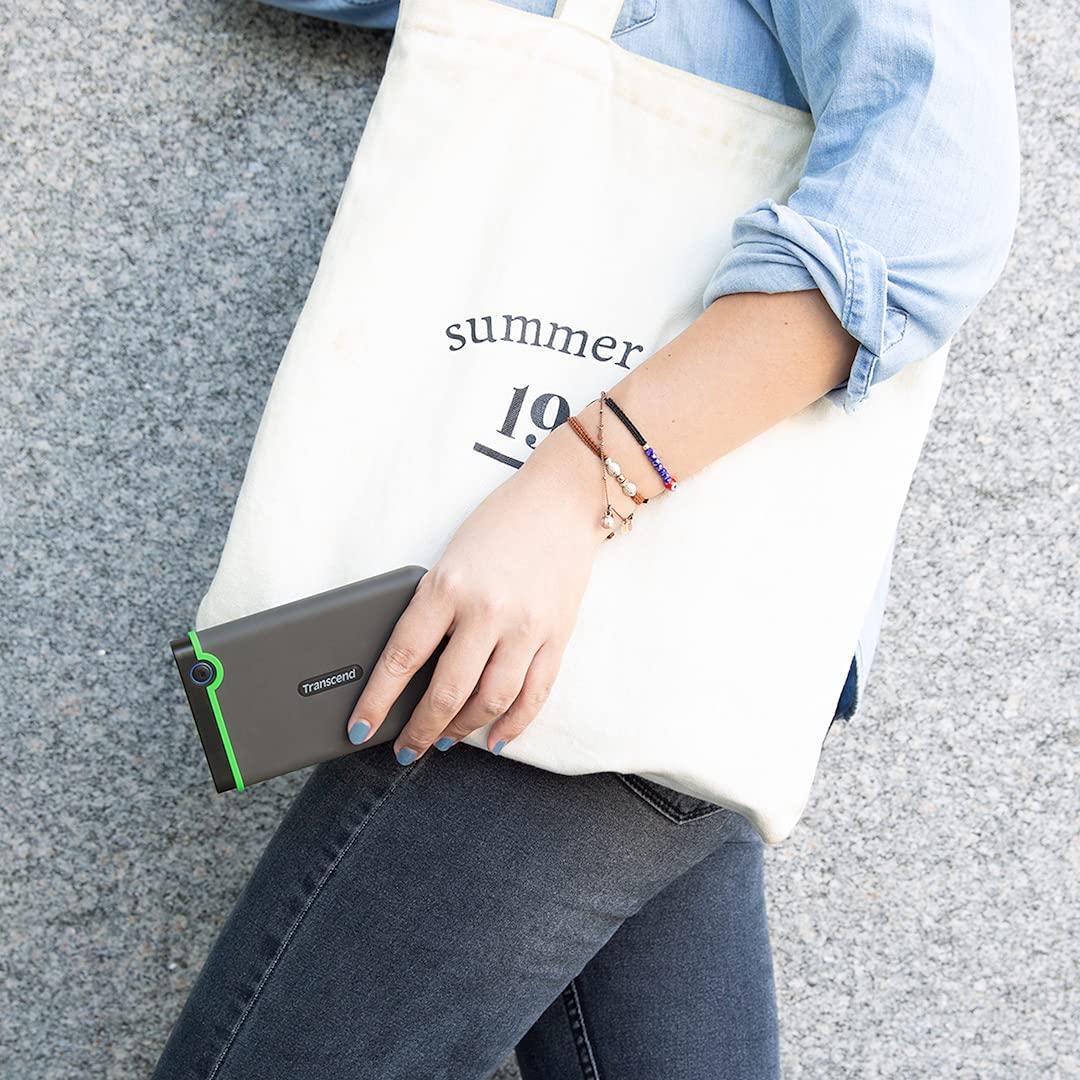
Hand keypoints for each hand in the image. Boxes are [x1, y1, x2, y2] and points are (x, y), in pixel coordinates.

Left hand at [345, 420, 609, 762]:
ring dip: (464, 730)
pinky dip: (514, 724)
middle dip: (421, 730)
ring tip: (445, 740)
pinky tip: (495, 737)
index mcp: (448, 586)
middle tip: (406, 749)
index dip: (378, 701)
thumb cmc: (500, 524)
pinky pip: (534, 694)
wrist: (562, 501)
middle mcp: (488, 611)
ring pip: (491, 701)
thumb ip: (433, 611)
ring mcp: (526, 627)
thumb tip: (412, 671)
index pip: (402, 658)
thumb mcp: (450, 561)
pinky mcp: (557, 636)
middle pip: (447, 692)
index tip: (361, 728)